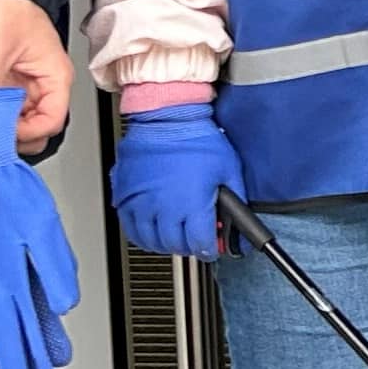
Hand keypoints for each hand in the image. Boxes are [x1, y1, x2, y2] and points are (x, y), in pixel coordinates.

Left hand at [0, 0, 72, 152]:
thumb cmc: (8, 7)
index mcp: (54, 76)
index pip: (52, 119)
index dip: (29, 131)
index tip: (4, 131)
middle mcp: (41, 87)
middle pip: (37, 128)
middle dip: (16, 135)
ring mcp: (21, 88)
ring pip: (17, 123)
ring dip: (0, 128)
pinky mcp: (2, 86)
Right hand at [108, 98, 243, 257]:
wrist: (167, 118)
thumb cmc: (197, 138)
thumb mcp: (229, 169)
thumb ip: (237, 200)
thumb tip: (242, 222)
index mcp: (192, 205)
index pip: (201, 244)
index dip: (209, 250)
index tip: (211, 248)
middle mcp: (165, 208)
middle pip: (176, 246)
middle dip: (189, 246)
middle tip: (194, 239)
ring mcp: (142, 204)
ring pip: (151, 241)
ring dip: (165, 243)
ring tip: (175, 235)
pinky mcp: (125, 196)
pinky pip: (130, 228)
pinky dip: (142, 235)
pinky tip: (151, 230)